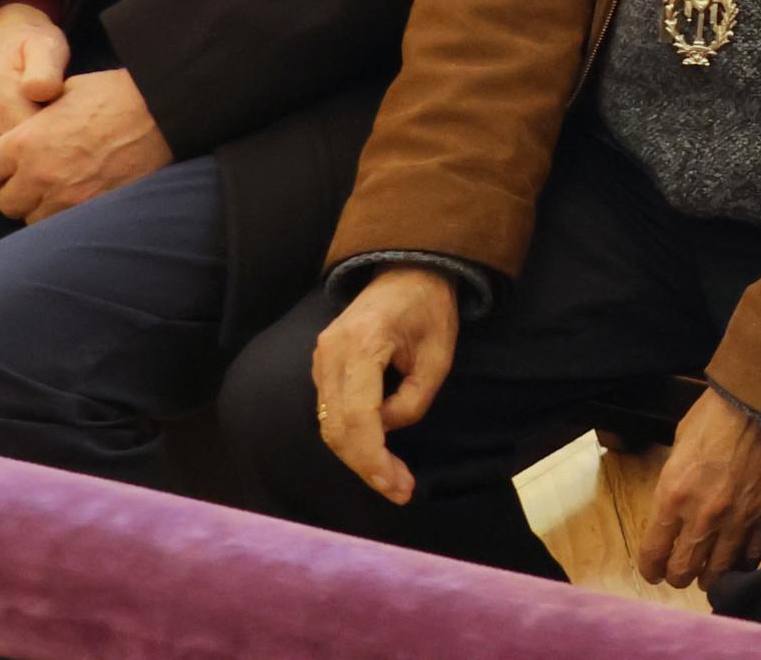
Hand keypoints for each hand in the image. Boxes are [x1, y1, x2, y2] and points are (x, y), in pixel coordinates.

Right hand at [0, 2, 68, 163]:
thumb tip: (41, 91)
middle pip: (8, 158)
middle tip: (60, 138)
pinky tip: (20, 141)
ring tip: (41, 139)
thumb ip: (46, 69)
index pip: (25, 140)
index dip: (52, 142)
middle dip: (36, 155)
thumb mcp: (47, 45)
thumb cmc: (31, 43)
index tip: (70, 132)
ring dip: (18, 160)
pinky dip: (2, 160)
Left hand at [0, 66, 170, 219]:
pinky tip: (82, 195)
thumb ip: (38, 112)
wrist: (166, 114)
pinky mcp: (91, 210)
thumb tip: (28, 117)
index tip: (8, 165)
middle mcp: (39, 173)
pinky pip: (62, 224)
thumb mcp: (69, 89)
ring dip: (42, 206)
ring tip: (63, 187)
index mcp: (26, 141)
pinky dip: (66, 215)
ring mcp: (66, 197)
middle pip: (5, 201)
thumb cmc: (119, 95)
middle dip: (18, 191)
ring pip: (32, 218)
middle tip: (39, 178)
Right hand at [309, 266, 462, 506]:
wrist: (408, 270)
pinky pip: (332, 411)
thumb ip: (414, 399)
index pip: (357, 416)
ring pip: (330, 425)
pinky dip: (352, 437)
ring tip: (393, 480)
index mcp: (362, 344)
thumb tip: (387, 429)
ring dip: (359, 457)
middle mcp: (331, 352)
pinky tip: (378, 454)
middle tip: (400, 491)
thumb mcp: (439, 355)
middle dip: (367, 465)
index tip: (396, 485)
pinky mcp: (322, 365)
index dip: (373, 458)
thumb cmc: (430, 309)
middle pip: (337, 427)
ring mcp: (321, 358)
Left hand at [634, 387, 760, 589]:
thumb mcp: (681, 444)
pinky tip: (738, 561)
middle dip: (677, 575)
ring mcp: (739, 520)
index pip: (654, 551)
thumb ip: (676, 480)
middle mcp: (703, 516)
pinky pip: (753, 557)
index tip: (653, 571)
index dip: (650, 568)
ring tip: (708, 576)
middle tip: (679, 573)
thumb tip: (677, 502)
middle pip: (683, 569)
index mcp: (674, 495)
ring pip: (718, 571)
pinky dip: (743, 563)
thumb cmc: (720, 413)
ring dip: (709, 577)